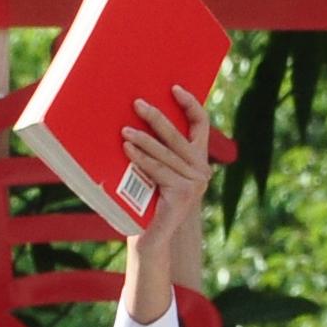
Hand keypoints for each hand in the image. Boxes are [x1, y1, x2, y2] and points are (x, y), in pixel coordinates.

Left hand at [123, 89, 212, 282]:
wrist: (150, 239)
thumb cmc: (147, 203)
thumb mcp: (155, 172)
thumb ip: (157, 152)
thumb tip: (135, 118)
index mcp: (197, 160)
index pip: (201, 125)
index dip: (190, 104)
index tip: (173, 88)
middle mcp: (202, 170)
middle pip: (179, 135)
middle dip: (156, 117)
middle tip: (137, 104)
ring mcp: (196, 183)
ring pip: (165, 152)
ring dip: (143, 139)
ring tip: (124, 130)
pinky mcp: (185, 193)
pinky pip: (158, 170)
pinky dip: (141, 159)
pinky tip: (127, 150)